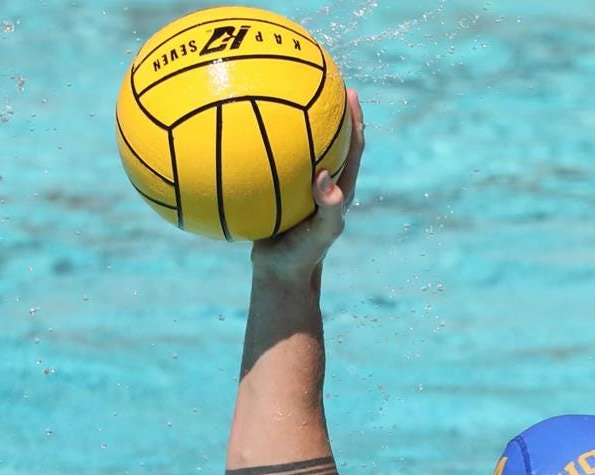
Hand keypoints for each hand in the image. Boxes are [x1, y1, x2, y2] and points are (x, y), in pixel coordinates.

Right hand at [250, 87, 366, 285]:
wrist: (280, 275)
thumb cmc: (306, 255)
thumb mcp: (321, 234)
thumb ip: (330, 207)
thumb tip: (326, 179)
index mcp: (341, 186)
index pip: (354, 145)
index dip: (355, 118)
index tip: (348, 91)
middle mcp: (324, 181)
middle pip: (330, 138)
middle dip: (327, 109)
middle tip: (317, 79)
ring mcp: (300, 187)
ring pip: (299, 148)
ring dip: (293, 122)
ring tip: (278, 93)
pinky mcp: (278, 192)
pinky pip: (270, 162)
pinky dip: (260, 146)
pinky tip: (239, 130)